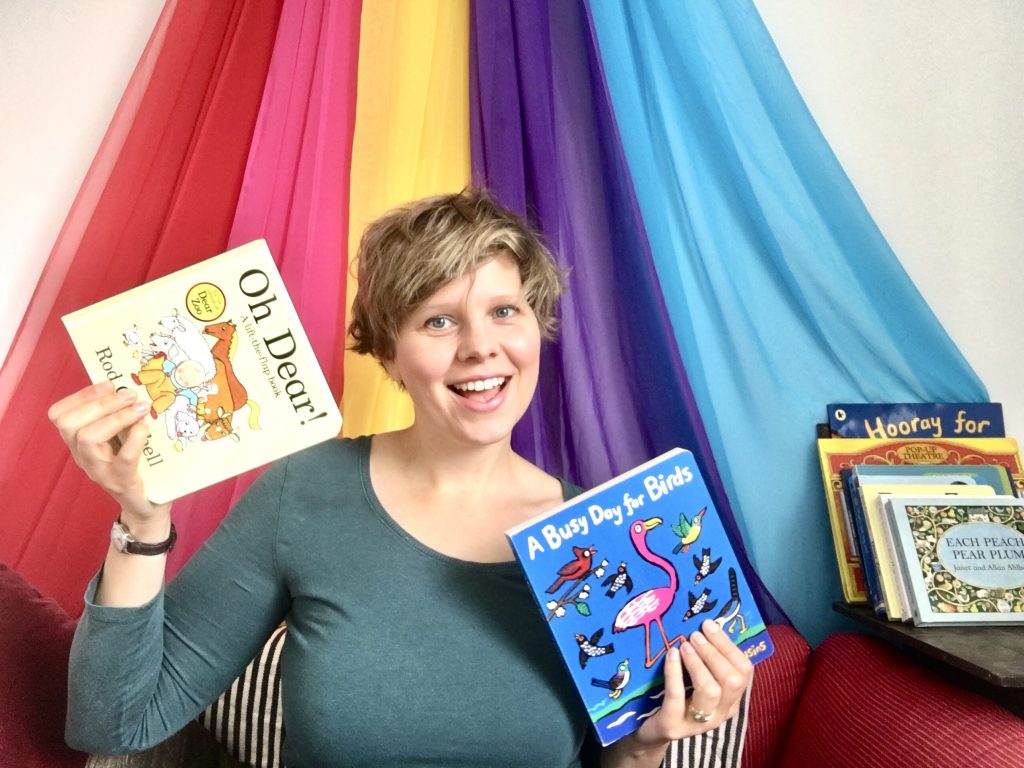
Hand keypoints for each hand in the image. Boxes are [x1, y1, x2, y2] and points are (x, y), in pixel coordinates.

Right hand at [48, 381, 169, 524]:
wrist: (147, 505)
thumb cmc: (136, 465)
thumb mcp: (123, 437)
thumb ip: (120, 416)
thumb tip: (130, 386)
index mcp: (79, 442)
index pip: (59, 415)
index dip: (81, 395)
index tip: (108, 384)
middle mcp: (83, 456)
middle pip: (69, 424)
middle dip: (99, 403)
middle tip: (129, 394)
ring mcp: (100, 471)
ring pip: (87, 438)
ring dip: (115, 417)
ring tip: (140, 408)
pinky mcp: (122, 483)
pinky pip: (123, 459)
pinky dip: (134, 439)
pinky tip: (145, 428)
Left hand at [605, 619, 753, 765]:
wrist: (652, 731)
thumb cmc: (678, 697)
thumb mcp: (697, 679)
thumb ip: (707, 660)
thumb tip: (707, 625)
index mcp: (731, 698)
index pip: (744, 670)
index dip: (729, 645)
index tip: (710, 625)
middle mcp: (721, 712)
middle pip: (732, 680)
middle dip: (714, 653)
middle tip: (695, 635)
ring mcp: (699, 723)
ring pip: (711, 691)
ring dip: (699, 663)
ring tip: (685, 646)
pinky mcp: (674, 726)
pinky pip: (678, 697)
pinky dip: (675, 672)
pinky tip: (671, 655)